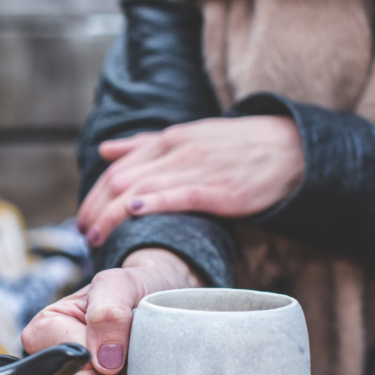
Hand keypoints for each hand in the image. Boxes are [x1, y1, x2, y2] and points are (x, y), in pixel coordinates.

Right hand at [21, 249, 200, 374]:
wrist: (167, 309)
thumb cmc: (137, 292)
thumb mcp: (121, 283)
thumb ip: (107, 311)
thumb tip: (104, 358)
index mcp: (46, 330)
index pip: (64, 361)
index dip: (99, 360)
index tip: (121, 348)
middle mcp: (52, 366)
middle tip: (131, 364)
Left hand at [78, 116, 304, 246]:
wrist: (291, 148)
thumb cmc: (236, 146)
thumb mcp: (187, 136)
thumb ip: (143, 145)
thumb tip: (104, 151)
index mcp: (167, 140)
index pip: (116, 169)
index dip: (94, 196)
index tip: (83, 220)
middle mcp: (177, 151)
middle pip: (120, 180)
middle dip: (95, 209)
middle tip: (84, 234)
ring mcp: (197, 169)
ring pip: (140, 189)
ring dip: (112, 215)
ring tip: (97, 238)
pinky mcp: (219, 189)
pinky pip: (178, 195)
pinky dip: (152, 202)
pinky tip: (132, 213)